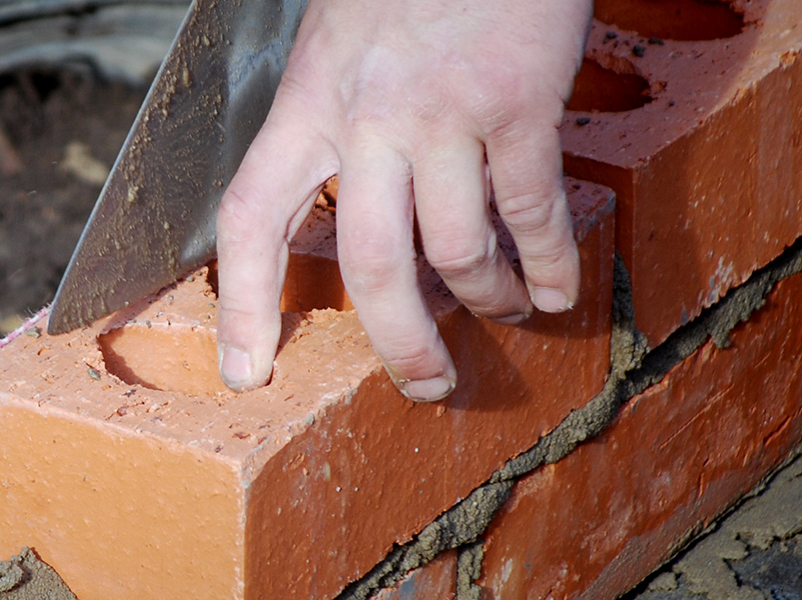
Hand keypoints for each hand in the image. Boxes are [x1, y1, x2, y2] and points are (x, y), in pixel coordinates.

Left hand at [215, 0, 590, 399]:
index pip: (252, 218)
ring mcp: (446, 112)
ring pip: (458, 249)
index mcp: (308, 101)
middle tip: (424, 383)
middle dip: (400, 341)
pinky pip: (533, 209)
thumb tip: (328, 196)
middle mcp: (368, 116)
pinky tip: (558, 286)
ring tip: (506, 313)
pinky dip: (551, 261)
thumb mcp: (336, 37)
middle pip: (371, 263)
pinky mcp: (518, 103)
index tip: (247, 371)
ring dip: (488, 299)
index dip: (244, 304)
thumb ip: (328, 114)